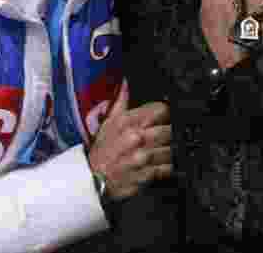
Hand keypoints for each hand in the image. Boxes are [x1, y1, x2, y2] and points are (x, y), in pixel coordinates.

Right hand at [87, 80, 172, 200]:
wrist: (91, 179)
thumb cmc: (102, 150)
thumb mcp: (107, 123)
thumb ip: (120, 101)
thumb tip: (125, 83)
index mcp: (128, 121)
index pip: (161, 110)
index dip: (165, 113)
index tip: (165, 118)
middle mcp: (136, 137)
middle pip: (169, 129)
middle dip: (169, 133)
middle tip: (165, 137)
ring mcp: (141, 157)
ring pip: (171, 149)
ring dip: (169, 151)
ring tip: (162, 151)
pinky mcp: (145, 174)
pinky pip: (167, 168)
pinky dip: (167, 167)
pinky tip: (160, 164)